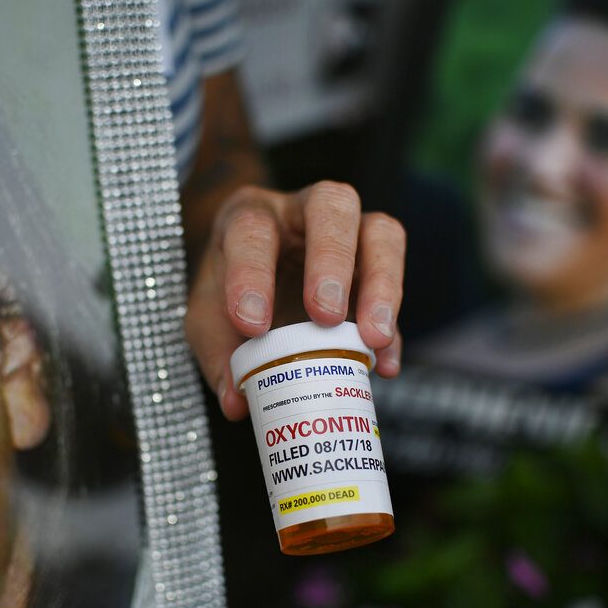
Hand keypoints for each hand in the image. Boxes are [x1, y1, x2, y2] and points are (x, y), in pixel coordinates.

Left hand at [185, 181, 404, 419]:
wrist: (256, 287)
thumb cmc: (228, 294)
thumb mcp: (208, 321)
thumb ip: (218, 355)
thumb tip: (237, 403)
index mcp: (250, 217)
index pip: (251, 230)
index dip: (251, 274)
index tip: (252, 325)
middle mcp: (302, 212)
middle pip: (330, 204)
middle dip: (331, 259)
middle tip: (325, 315)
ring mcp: (349, 233)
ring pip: (380, 231)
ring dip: (382, 284)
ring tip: (373, 338)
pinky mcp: (377, 270)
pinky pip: (399, 284)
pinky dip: (396, 328)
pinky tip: (386, 363)